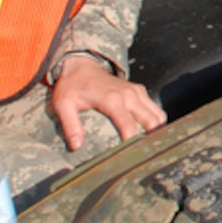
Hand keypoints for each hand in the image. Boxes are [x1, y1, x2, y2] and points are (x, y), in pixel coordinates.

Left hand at [50, 55, 165, 151]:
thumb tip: (76, 145)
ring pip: (157, 114)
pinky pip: (154, 107)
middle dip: (150, 139)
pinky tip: (147, 132)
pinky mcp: (138, 90)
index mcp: (112, 100)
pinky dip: (155, 120)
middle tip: (143, 154)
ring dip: (156, 130)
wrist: (81, 65)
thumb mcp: (63, 104)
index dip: (131, 144)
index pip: (130, 127)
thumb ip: (70, 125)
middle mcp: (129, 95)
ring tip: (148, 146)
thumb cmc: (72, 85)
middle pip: (151, 121)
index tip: (128, 157)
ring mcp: (136, 91)